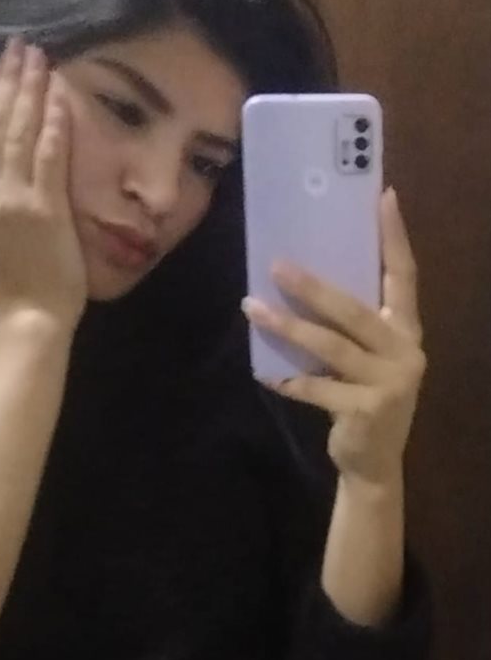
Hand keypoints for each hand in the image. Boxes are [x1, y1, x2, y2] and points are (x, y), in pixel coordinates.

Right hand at [0, 37, 87, 329]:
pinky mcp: (44, 205)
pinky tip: (60, 96)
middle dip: (8, 80)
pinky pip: (49, 155)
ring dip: (30, 91)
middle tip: (20, 46)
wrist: (30, 314)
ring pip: (19, 131)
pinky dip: (54, 122)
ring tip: (39, 58)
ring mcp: (14, 196)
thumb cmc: (14, 279)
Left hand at [242, 188, 426, 485]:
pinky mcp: (367, 410)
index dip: (395, 236)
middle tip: (276, 263)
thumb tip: (298, 280)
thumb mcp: (368, 357)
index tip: (384, 196)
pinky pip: (316, 387)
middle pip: (354, 309)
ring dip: (287, 326)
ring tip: (251, 307)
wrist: (374, 463)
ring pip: (329, 346)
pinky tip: (264, 373)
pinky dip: (288, 379)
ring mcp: (390, 382)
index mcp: (407, 330)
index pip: (405, 275)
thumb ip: (350, 327)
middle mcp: (406, 351)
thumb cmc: (365, 396)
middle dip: (313, 286)